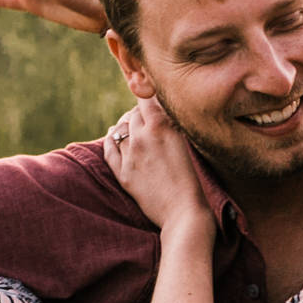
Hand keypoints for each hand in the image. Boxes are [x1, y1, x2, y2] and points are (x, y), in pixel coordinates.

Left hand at [104, 98, 210, 231]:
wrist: (184, 211)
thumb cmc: (193, 178)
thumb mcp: (185, 143)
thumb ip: (170, 125)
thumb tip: (158, 110)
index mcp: (161, 126)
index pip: (145, 98)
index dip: (146, 93)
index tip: (148, 91)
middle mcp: (142, 137)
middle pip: (132, 114)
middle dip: (138, 114)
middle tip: (146, 117)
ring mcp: (130, 156)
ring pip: (120, 129)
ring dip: (126, 126)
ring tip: (132, 127)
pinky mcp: (123, 174)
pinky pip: (109, 149)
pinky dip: (110, 139)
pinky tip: (112, 135)